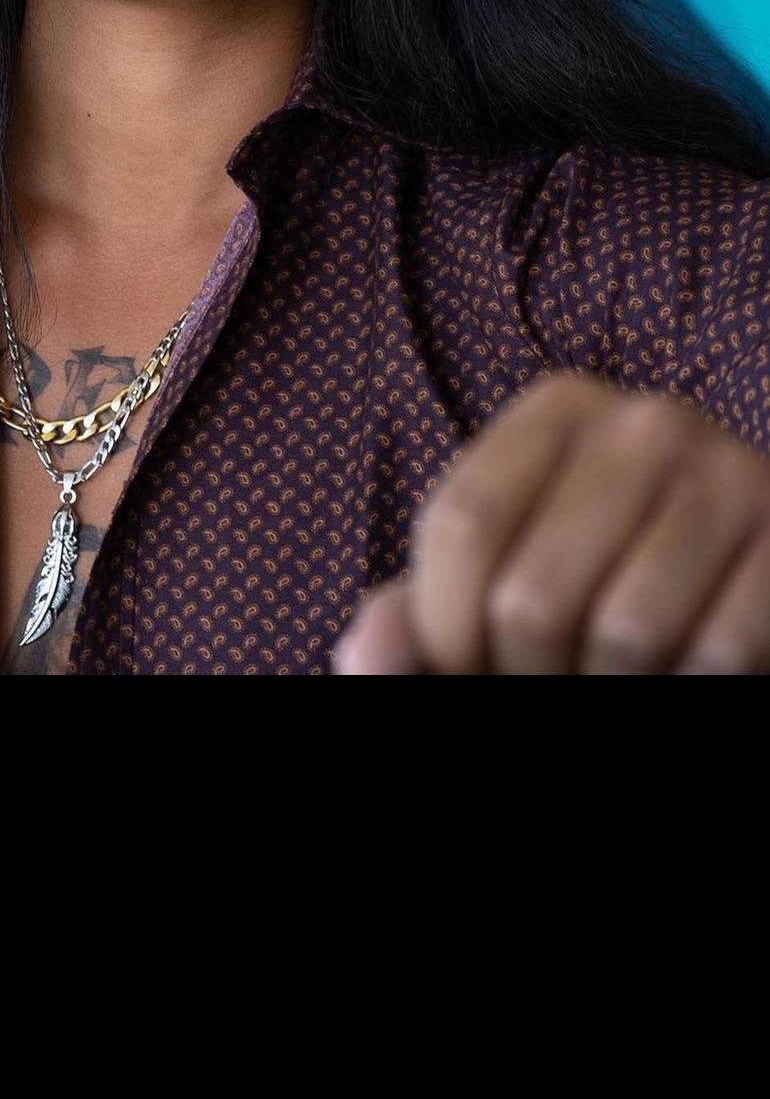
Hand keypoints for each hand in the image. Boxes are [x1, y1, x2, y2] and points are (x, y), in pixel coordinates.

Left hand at [329, 370, 769, 673]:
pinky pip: (720, 653)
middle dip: (527, 674)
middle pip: (534, 596)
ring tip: (607, 678)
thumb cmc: (593, 577)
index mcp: (559, 408)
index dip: (445, 631)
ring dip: (609, 690)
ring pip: (626, 634)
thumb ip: (419, 617)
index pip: (462, 526)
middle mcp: (649, 421)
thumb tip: (366, 651)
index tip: (462, 668)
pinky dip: (687, 686)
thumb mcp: (501, 573)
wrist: (730, 580)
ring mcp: (732, 475)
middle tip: (549, 677)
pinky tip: (677, 671)